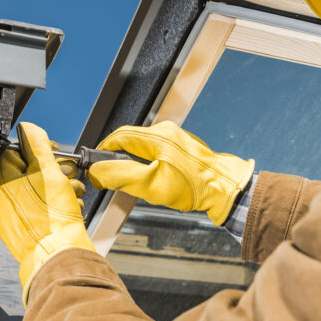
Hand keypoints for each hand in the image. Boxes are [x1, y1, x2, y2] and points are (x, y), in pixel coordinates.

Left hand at [0, 123, 95, 304]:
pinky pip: (39, 210)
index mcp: (1, 185)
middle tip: (68, 174)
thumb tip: (27, 128)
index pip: (12, 153)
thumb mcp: (48, 171)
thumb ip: (37, 145)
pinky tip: (70, 208)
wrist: (60, 258)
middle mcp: (2, 202)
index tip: (53, 151)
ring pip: (37, 191)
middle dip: (53, 170)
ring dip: (59, 188)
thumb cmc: (53, 219)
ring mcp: (12, 218)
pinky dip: (56, 206)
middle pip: (27, 172)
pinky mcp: (25, 231)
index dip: (36, 148)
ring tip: (74, 194)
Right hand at [87, 121, 253, 225]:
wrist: (225, 188)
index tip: (96, 166)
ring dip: (134, 162)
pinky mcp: (183, 147)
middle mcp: (167, 132)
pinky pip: (157, 151)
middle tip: (113, 177)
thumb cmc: (193, 187)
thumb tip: (96, 171)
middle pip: (130, 140)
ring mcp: (176, 138)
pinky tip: (154, 179)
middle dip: (118, 158)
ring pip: (143, 147)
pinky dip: (148, 163)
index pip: (119, 136)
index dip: (103, 151)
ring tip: (135, 182)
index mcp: (157, 136)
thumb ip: (120, 175)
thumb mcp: (150, 185)